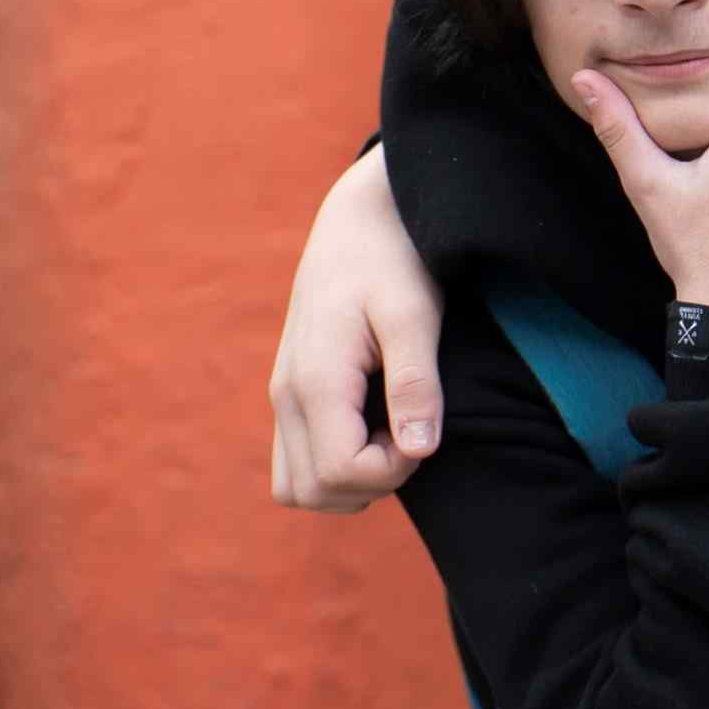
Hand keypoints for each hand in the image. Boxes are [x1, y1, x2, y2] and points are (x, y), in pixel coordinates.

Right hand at [268, 144, 445, 512]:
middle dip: (370, 483)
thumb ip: (415, 382)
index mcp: (315, 379)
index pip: (341, 473)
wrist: (360, 216)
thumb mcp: (415, 312)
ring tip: (394, 431)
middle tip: (411, 434)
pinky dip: (334, 464)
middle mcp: (286, 395)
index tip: (425, 432)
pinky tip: (377, 425)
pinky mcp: (292, 391)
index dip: (394, 472)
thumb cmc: (395, 257)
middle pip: (311, 492)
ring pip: (297, 486)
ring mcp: (283, 395)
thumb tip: (418, 451)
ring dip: (349, 481)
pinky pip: (298, 459)